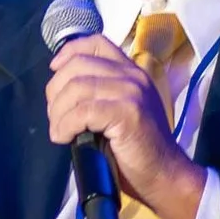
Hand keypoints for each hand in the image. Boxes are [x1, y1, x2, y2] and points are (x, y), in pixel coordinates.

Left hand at [43, 32, 204, 218]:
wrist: (165, 175)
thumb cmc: (138, 149)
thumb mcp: (123, 111)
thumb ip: (101, 94)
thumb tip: (62, 93)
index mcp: (132, 72)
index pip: (96, 43)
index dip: (69, 52)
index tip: (54, 71)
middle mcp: (133, 76)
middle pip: (78, 66)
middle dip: (55, 91)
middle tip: (55, 117)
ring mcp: (132, 93)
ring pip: (76, 88)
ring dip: (57, 112)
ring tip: (58, 131)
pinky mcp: (128, 113)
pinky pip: (83, 111)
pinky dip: (66, 125)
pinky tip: (64, 137)